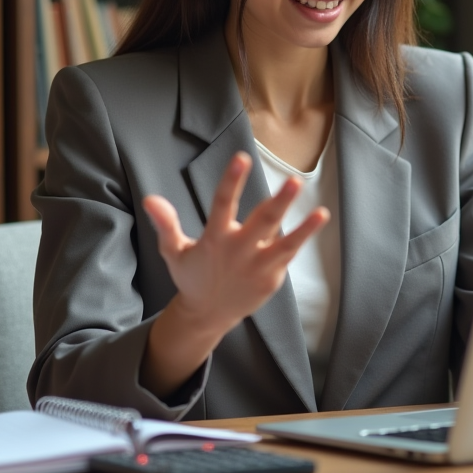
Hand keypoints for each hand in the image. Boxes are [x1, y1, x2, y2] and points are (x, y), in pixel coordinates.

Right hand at [142, 151, 327, 337]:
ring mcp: (257, 266)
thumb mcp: (173, 252)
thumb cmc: (192, 277)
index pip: (223, 203)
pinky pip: (288, 254)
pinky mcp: (271, 278)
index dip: (232, 179)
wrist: (207, 315)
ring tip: (321, 213)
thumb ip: (166, 224)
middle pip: (262, 222)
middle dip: (279, 202)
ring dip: (303, 228)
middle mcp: (238, 251)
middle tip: (294, 182)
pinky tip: (319, 219)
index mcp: (215, 239)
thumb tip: (151, 199)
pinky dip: (303, 238)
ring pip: (284, 243)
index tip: (242, 157)